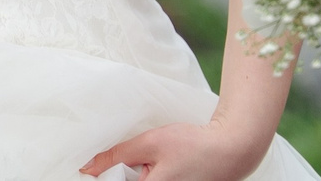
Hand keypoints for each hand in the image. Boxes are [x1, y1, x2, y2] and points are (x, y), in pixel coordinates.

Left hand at [83, 114, 270, 180]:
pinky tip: (167, 166)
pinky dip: (155, 176)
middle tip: (143, 160)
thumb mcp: (150, 143)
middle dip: (127, 175)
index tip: (99, 169)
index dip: (108, 176)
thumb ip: (117, 156)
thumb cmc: (195, 145)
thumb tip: (88, 169)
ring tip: (158, 162)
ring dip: (142, 175)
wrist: (232, 149)